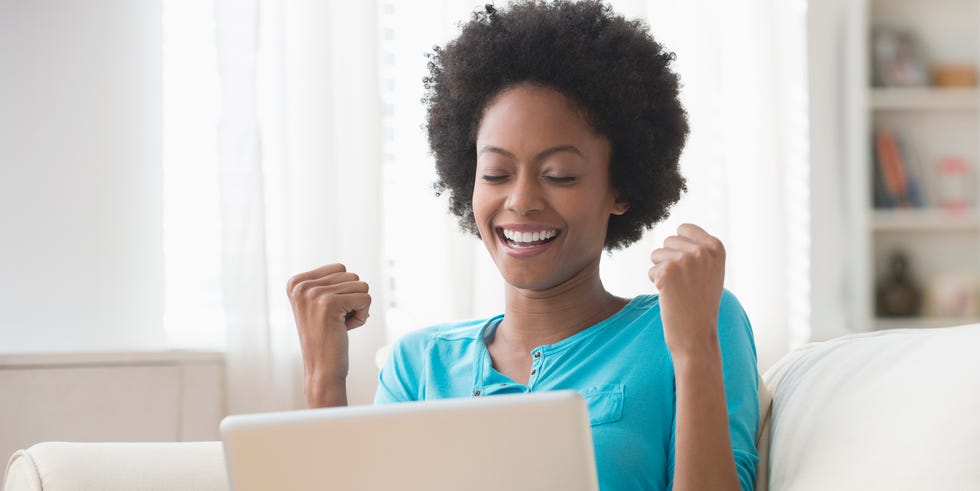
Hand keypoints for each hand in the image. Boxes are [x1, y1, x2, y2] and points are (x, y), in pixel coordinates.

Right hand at [286, 263, 370, 406]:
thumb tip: (346, 272)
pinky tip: (345, 329)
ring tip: (338, 326)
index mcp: (295, 282)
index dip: (343, 292)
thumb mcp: (317, 306)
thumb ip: (326, 284)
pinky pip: (366, 298)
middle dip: (351, 300)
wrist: (321, 370)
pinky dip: (362, 316)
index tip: (328, 313)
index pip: (340, 269)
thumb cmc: (325, 339)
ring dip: (357, 308)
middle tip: (334, 322)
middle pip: (352, 276)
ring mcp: (313, 293)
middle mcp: (301, 285)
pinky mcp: (329, 303)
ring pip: (361, 286)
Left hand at [649, 224, 725, 358]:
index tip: (691, 269)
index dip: (680, 248)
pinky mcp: (667, 271)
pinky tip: (671, 296)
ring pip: (657, 254)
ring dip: (662, 271)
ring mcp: (685, 259)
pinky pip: (651, 270)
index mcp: (716, 247)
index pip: (684, 228)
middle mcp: (702, 250)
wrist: (697, 334)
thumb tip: (681, 228)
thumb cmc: (701, 303)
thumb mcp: (710, 270)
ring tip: (679, 289)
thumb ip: (700, 248)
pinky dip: (657, 284)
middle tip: (685, 283)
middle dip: (670, 260)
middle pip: (668, 240)